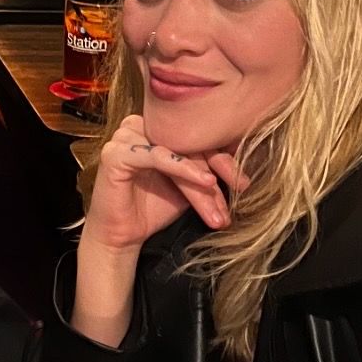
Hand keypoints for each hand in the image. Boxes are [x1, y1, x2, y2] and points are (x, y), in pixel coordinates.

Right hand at [82, 114, 248, 256]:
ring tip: (221, 195)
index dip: (224, 154)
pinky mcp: (116, 153)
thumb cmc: (153, 208)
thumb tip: (244, 161)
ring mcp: (125, 137)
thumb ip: (207, 168)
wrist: (123, 235)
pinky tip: (205, 181)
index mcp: (155, 127)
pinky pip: (156, 155)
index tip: (245, 179)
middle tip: (241, 187)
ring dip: (201, 173)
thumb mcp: (189, 185)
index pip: (195, 133)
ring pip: (175, 148)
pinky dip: (183, 168)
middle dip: (218, 166)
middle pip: (187, 140)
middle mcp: (139, 125)